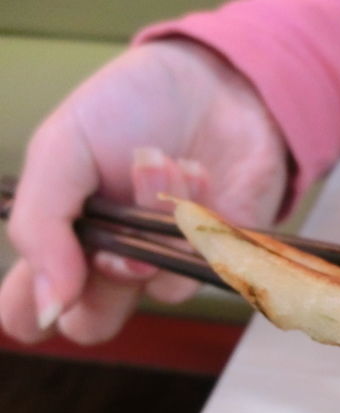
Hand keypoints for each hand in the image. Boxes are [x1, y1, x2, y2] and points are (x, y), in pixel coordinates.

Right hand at [1, 39, 288, 343]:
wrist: (212, 81)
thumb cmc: (129, 109)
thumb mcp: (62, 148)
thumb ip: (41, 225)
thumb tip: (46, 307)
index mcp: (62, 242)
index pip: (31, 311)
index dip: (32, 315)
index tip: (48, 291)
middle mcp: (114, 265)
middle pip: (95, 323)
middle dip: (105, 275)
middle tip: (112, 227)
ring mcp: (170, 265)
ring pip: (159, 288)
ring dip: (152, 212)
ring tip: (159, 158)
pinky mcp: (225, 257)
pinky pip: (210, 265)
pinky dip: (198, 210)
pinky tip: (196, 170)